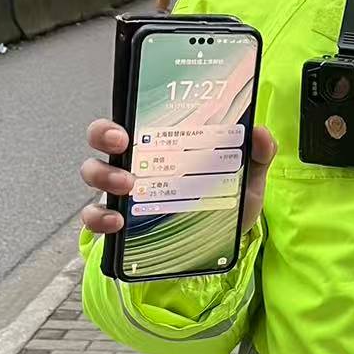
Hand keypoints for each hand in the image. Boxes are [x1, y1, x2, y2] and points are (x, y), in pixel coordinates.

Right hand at [79, 118, 277, 240]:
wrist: (220, 249)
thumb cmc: (225, 204)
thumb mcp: (246, 179)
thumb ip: (257, 155)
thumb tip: (260, 132)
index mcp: (164, 142)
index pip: (135, 114)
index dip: (127, 105)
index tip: (134, 110)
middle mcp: (137, 161)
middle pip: (103, 136)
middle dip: (104, 134)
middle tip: (123, 143)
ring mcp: (123, 190)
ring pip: (93, 171)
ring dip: (104, 174)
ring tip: (128, 186)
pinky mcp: (117, 221)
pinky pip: (94, 216)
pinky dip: (99, 217)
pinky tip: (117, 222)